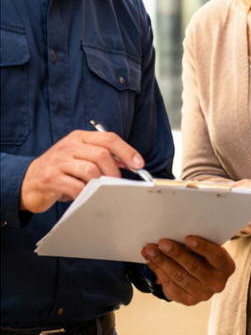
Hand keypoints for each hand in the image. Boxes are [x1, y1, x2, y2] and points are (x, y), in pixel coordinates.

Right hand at [20, 130, 144, 212]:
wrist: (27, 182)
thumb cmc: (58, 170)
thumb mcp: (79, 157)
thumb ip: (102, 157)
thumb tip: (128, 161)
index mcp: (78, 137)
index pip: (108, 138)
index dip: (127, 151)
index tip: (139, 164)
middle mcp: (68, 146)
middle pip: (102, 154)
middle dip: (114, 172)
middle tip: (116, 184)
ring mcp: (58, 162)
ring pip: (91, 170)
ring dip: (100, 184)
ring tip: (99, 190)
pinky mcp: (51, 179)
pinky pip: (76, 187)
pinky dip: (86, 194)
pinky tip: (85, 196)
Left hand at [141, 236, 235, 304]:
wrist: (204, 277)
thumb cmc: (205, 256)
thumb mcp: (208, 248)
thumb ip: (197, 243)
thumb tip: (175, 234)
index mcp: (226, 267)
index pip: (216, 257)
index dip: (203, 248)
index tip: (188, 238)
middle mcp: (217, 283)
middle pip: (194, 267)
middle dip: (176, 254)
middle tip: (162, 243)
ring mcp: (202, 294)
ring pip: (179, 277)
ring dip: (162, 262)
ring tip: (150, 250)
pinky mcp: (188, 301)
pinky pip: (170, 286)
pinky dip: (159, 272)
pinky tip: (151, 261)